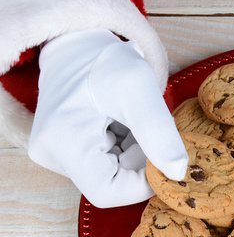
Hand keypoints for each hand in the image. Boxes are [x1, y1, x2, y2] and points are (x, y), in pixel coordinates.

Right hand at [28, 28, 187, 207]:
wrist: (82, 44)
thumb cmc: (107, 61)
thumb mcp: (139, 87)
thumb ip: (159, 131)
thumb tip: (179, 172)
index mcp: (63, 140)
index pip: (108, 191)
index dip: (143, 183)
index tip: (164, 158)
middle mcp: (51, 153)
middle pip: (111, 184)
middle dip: (140, 162)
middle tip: (146, 128)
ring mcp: (56, 154)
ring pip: (111, 174)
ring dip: (134, 154)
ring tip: (132, 120)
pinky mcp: (65, 151)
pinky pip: (105, 164)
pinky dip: (125, 149)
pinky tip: (123, 123)